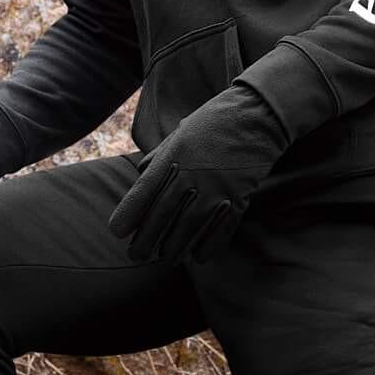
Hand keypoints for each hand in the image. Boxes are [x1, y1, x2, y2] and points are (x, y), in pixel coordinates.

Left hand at [106, 80, 290, 262]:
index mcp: (172, 158)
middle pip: (162, 215)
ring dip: (174, 247)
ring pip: (188, 227)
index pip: (143, 191)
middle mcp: (190, 176)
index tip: (117, 231)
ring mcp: (214, 188)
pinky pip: (220, 228)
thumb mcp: (179, 134)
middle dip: (146, 240)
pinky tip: (199, 257)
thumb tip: (141, 174)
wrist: (256, 115)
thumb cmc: (213, 123)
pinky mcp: (237, 197)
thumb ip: (160, 157)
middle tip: (136, 255)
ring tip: (165, 258)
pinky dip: (209, 245)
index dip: (129, 214)